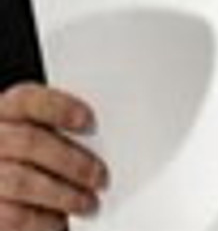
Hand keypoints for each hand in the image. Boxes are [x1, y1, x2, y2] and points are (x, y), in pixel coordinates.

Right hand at [0, 83, 107, 230]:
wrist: (12, 193)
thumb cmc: (37, 161)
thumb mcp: (45, 138)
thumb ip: (64, 133)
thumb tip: (105, 139)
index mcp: (5, 113)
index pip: (26, 100)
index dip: (58, 108)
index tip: (89, 121)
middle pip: (29, 142)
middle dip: (72, 161)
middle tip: (101, 177)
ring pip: (22, 181)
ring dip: (64, 195)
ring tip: (89, 204)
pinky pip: (14, 215)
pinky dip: (43, 221)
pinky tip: (61, 222)